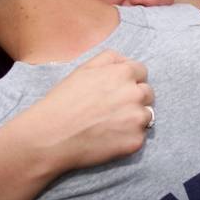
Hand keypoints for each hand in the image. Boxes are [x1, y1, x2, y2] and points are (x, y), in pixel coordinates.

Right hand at [25, 50, 153, 171]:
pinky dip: (128, 138)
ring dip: (134, 118)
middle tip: (113, 108)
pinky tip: (109, 138)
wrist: (51, 136)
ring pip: (146, 115)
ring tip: (111, 124)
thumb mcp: (83, 69)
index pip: (141, 72)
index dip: (130, 80)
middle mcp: (135, 94)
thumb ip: (108, 59)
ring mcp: (137, 119)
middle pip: (147, 93)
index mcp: (124, 73)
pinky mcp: (135, 141)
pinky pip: (139, 136)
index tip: (118, 90)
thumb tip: (125, 61)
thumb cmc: (63, 101)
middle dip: (135, 98)